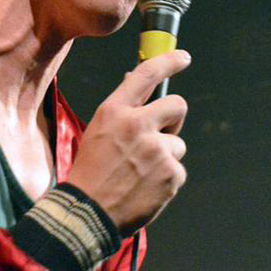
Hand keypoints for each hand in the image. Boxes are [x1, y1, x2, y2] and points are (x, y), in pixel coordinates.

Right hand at [64, 50, 190, 236]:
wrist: (88, 213)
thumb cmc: (91, 172)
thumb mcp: (98, 131)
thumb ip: (122, 111)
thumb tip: (143, 90)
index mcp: (115, 110)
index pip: (146, 74)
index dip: (168, 61)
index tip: (183, 57)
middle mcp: (137, 124)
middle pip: (178, 105)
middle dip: (174, 120)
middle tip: (161, 134)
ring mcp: (157, 149)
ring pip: (177, 143)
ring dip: (165, 156)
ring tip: (140, 172)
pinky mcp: (171, 173)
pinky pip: (178, 169)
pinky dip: (166, 179)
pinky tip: (145, 187)